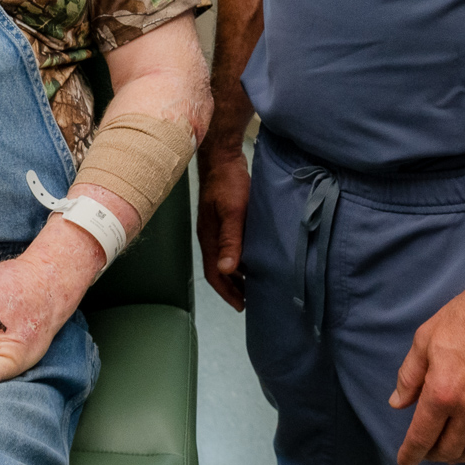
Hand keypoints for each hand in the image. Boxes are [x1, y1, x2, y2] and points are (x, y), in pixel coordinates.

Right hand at [196, 142, 250, 310]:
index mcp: (210, 238)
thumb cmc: (227, 183)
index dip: (227, 292)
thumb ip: (230, 240)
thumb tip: (227, 270)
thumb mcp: (232, 212)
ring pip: (226, 258)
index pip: (215, 273)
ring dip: (238, 273)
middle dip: (233, 287)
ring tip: (254, 284)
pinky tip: (254, 256)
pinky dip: (241, 256)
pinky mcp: (226, 218)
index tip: (242, 307)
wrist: (223, 157)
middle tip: (250, 301)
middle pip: (219, 269)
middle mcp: (211, 236)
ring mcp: (217, 227)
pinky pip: (232, 245)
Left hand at [389, 282, 464, 464]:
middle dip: (433, 454)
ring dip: (460, 455)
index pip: (422, 437)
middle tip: (427, 448)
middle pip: (448, 449)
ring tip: (451, 447)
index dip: (410, 454)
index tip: (405, 462)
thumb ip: (408, 376)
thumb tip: (397, 403)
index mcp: (441, 393)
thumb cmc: (463, 319)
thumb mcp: (423, 341)